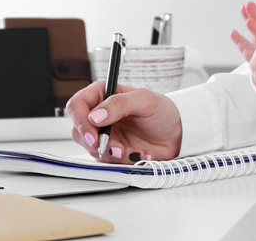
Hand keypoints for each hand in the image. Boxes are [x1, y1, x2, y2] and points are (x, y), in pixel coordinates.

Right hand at [65, 81, 182, 163]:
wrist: (177, 134)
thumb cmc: (162, 111)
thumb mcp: (145, 100)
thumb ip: (119, 104)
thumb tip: (96, 115)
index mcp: (104, 94)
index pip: (77, 105)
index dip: (81, 121)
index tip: (94, 135)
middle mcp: (100, 114)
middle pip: (79, 130)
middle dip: (97, 143)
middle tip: (116, 148)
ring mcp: (104, 134)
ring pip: (91, 148)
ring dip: (112, 154)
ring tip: (133, 151)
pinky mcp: (111, 150)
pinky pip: (106, 160)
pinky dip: (122, 160)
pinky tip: (138, 154)